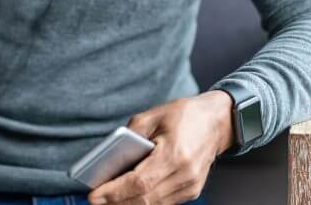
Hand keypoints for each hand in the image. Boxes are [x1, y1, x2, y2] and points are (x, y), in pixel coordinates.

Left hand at [89, 91, 234, 204]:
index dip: (114, 191)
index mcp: (175, 155)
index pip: (139, 182)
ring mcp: (191, 186)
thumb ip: (130, 135)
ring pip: (155, 204)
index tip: (94, 195)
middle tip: (94, 200)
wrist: (217, 122)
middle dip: (117, 202)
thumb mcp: (152, 116)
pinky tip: (125, 198)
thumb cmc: (183, 115)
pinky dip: (143, 202)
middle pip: (146, 198)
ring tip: (105, 201)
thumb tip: (109, 156)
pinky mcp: (192, 190)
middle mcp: (185, 175)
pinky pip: (164, 202)